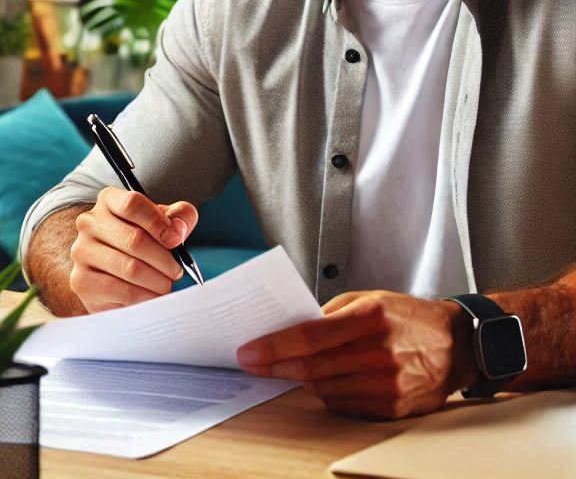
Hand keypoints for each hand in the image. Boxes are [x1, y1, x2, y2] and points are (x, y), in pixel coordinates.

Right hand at [69, 187, 197, 312]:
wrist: (110, 274)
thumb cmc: (142, 243)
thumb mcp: (163, 222)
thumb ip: (180, 216)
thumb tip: (178, 231)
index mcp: (108, 200)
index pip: (132, 204)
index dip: (159, 223)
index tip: (176, 240)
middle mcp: (89, 222)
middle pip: (134, 239)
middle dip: (165, 260)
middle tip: (176, 271)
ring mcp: (82, 252)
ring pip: (131, 268)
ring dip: (158, 281)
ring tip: (165, 284)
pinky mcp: (82, 282)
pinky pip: (123, 291)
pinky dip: (146, 297)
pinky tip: (151, 295)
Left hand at [235, 290, 474, 418]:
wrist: (457, 346)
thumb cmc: (408, 318)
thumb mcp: (370, 299)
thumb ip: (331, 313)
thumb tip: (292, 328)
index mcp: (369, 318)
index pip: (309, 336)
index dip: (274, 346)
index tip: (248, 351)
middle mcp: (378, 354)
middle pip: (311, 366)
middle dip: (274, 367)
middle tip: (251, 364)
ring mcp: (386, 385)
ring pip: (323, 388)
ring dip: (302, 378)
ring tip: (291, 366)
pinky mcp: (391, 408)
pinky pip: (343, 404)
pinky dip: (327, 392)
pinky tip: (325, 379)